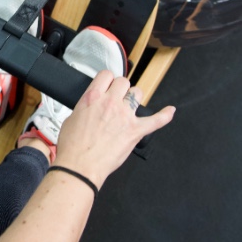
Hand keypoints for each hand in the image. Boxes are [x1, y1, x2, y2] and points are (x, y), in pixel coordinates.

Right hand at [53, 70, 175, 187]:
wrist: (79, 166)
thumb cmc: (73, 147)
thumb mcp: (71, 118)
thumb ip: (86, 107)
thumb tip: (91, 107)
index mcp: (93, 98)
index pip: (106, 75)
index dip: (108, 79)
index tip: (108, 84)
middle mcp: (110, 103)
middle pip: (124, 82)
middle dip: (120, 88)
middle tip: (117, 97)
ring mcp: (125, 116)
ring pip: (137, 94)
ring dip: (133, 98)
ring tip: (129, 106)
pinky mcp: (135, 131)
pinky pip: (155, 120)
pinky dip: (164, 115)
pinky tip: (169, 111)